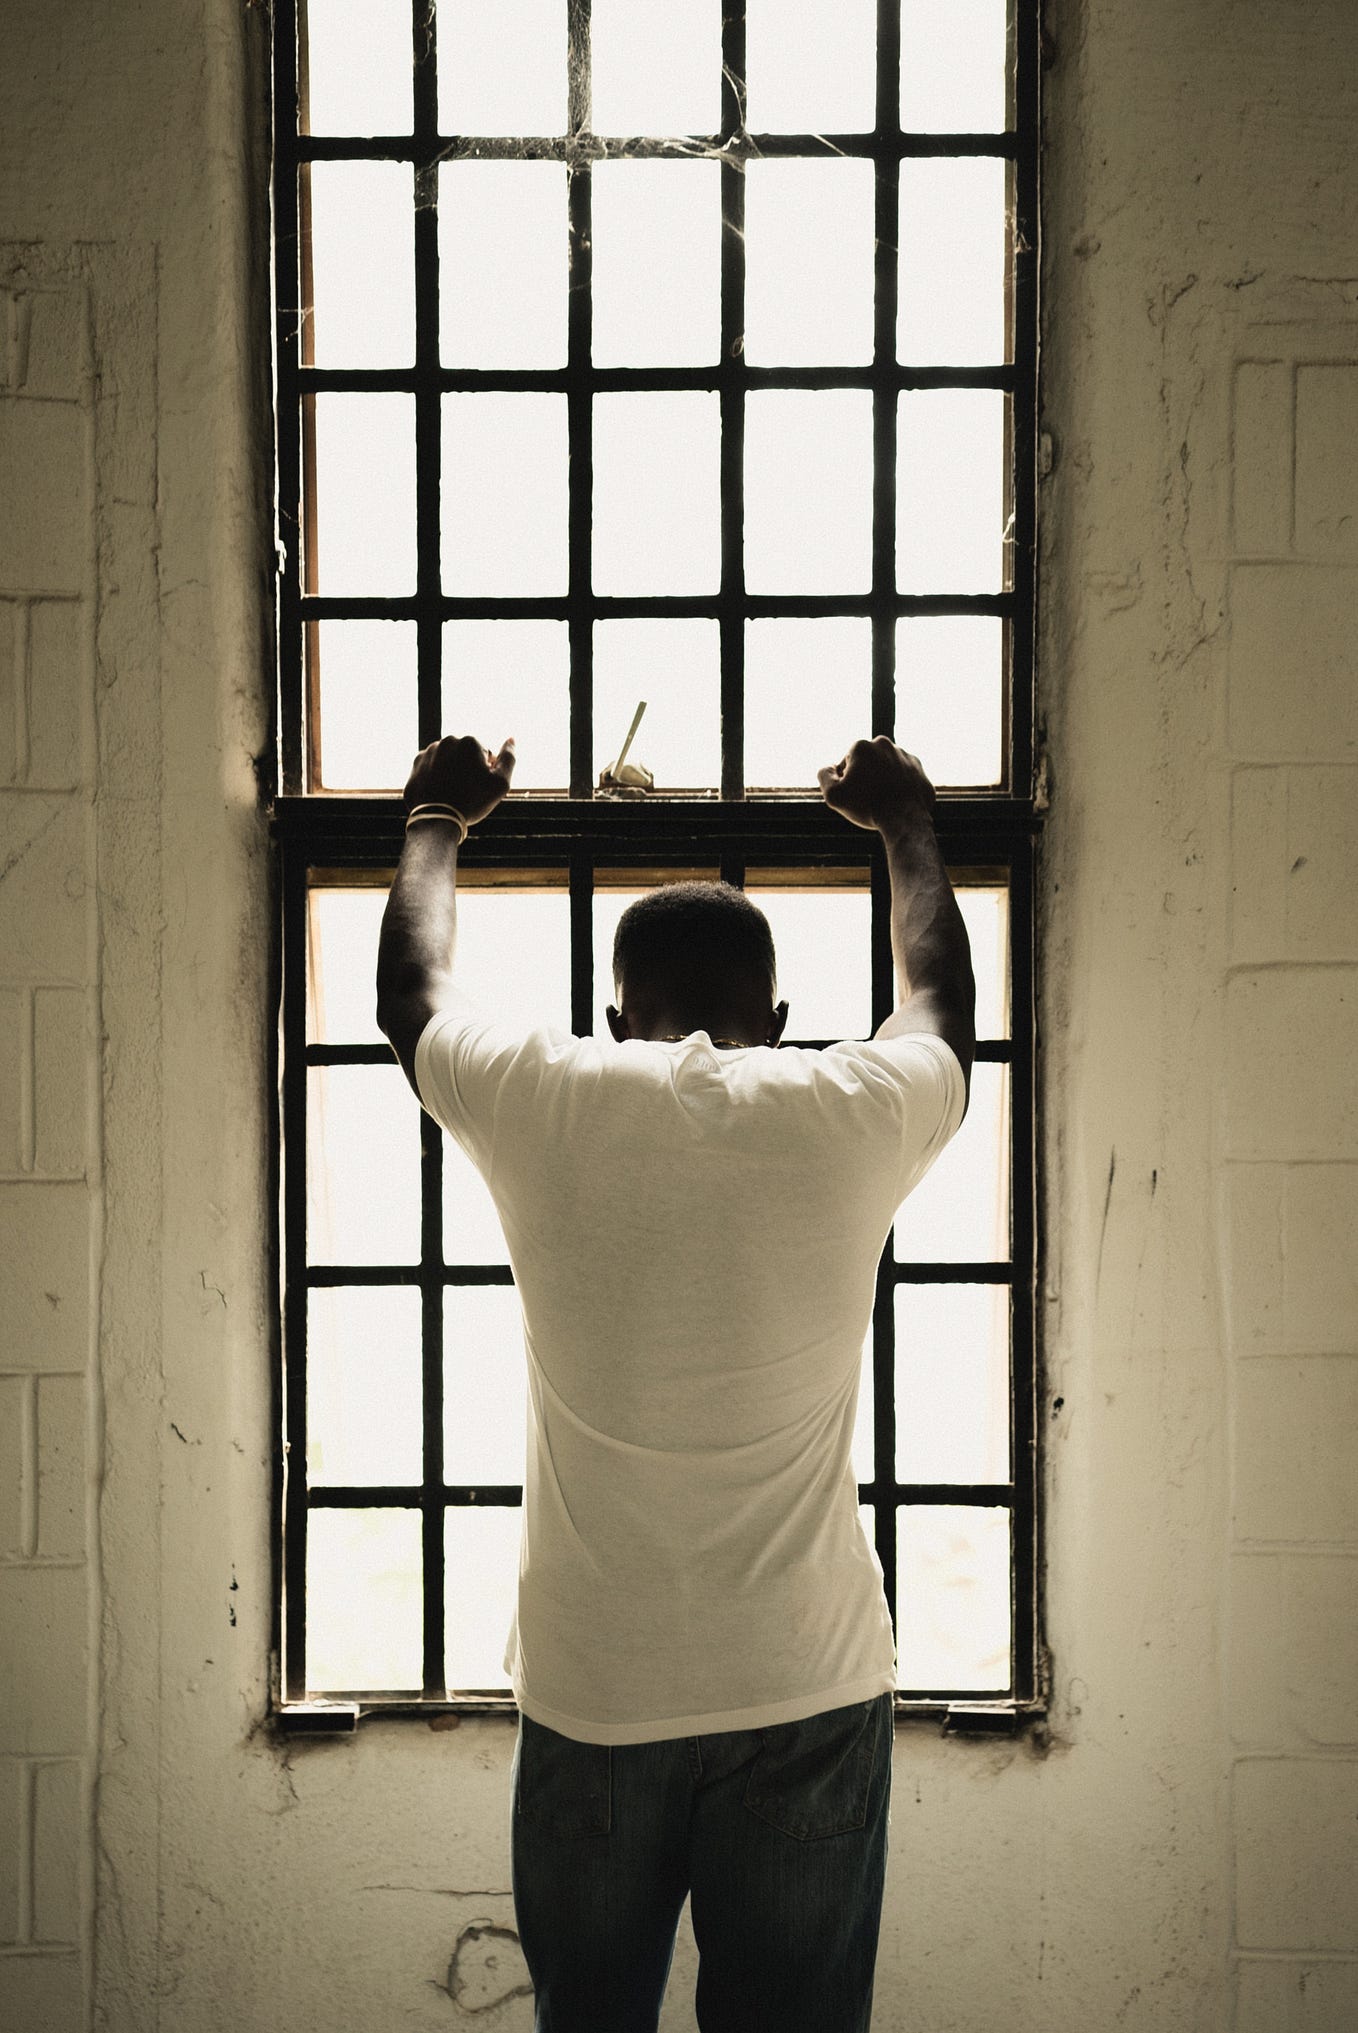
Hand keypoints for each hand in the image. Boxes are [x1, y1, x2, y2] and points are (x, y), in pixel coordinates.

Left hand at [403, 734, 515, 828]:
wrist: (437, 819)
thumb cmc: (472, 802)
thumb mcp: (501, 783)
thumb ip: (509, 758)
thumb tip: (511, 739)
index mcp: (469, 742)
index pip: (486, 754)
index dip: (487, 772)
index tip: (480, 787)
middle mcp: (447, 741)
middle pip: (465, 755)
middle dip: (468, 768)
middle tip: (467, 791)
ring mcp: (429, 752)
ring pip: (447, 760)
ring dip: (451, 772)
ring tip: (452, 793)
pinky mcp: (415, 765)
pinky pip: (431, 768)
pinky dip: (435, 777)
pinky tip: (439, 792)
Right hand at [817, 736, 936, 834]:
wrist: (904, 818)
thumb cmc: (867, 806)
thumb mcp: (833, 795)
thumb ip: (824, 776)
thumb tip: (828, 768)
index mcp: (862, 746)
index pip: (846, 763)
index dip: (846, 781)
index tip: (853, 795)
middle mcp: (885, 745)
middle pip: (868, 763)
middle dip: (865, 777)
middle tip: (867, 799)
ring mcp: (905, 756)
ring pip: (887, 769)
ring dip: (883, 781)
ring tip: (883, 801)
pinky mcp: (920, 770)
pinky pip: (905, 778)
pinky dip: (900, 787)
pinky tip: (896, 802)